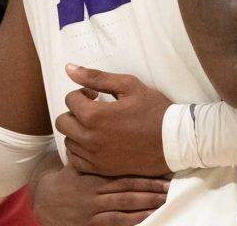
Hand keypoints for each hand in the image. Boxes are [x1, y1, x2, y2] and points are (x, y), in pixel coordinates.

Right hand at [30, 153, 167, 225]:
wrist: (46, 201)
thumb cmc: (70, 178)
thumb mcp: (81, 163)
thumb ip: (98, 154)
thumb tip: (115, 131)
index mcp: (95, 176)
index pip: (124, 175)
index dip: (144, 176)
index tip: (162, 174)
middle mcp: (94, 193)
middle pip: (127, 191)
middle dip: (150, 190)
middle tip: (168, 187)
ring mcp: (92, 210)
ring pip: (123, 207)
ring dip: (145, 205)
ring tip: (163, 200)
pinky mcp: (89, 224)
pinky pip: (114, 222)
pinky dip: (132, 220)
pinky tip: (147, 216)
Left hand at [55, 65, 172, 176]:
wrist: (173, 142)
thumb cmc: (154, 110)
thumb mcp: (129, 86)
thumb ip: (97, 77)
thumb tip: (69, 68)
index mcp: (95, 116)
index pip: (70, 99)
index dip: (83, 93)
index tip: (96, 95)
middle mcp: (89, 138)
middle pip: (63, 121)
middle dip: (76, 111)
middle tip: (94, 109)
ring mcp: (93, 156)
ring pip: (68, 140)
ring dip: (77, 130)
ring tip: (97, 126)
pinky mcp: (99, 169)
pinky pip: (75, 159)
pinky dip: (80, 149)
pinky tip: (96, 142)